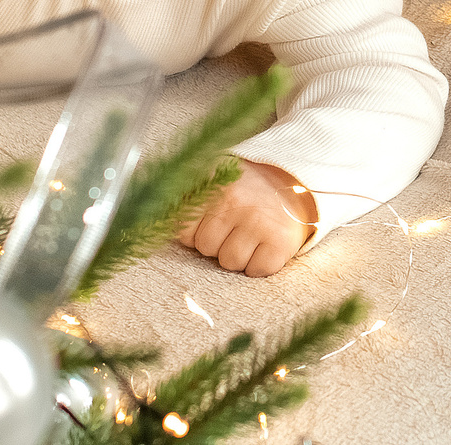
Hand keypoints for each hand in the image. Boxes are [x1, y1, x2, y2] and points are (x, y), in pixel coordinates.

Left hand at [178, 159, 314, 276]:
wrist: (297, 185)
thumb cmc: (247, 189)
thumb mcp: (217, 179)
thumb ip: (186, 195)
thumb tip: (153, 222)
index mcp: (215, 185)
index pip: (184, 228)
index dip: (196, 230)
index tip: (211, 221)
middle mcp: (236, 202)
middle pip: (205, 247)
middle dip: (217, 242)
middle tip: (235, 226)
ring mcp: (259, 223)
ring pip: (229, 262)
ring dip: (238, 254)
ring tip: (250, 235)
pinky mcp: (280, 244)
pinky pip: (255, 271)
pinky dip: (259, 265)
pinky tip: (265, 246)